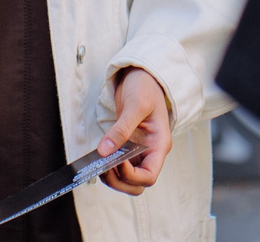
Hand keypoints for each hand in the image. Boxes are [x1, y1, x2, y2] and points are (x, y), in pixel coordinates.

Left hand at [98, 67, 171, 194]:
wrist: (143, 75)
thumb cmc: (146, 87)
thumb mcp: (136, 105)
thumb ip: (121, 129)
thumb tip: (104, 151)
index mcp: (159, 145)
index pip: (149, 176)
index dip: (131, 175)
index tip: (117, 160)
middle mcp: (151, 152)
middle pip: (138, 184)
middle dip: (119, 181)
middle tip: (104, 166)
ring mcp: (139, 151)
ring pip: (127, 179)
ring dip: (112, 177)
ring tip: (99, 163)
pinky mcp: (128, 146)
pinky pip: (119, 166)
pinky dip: (108, 167)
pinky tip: (100, 157)